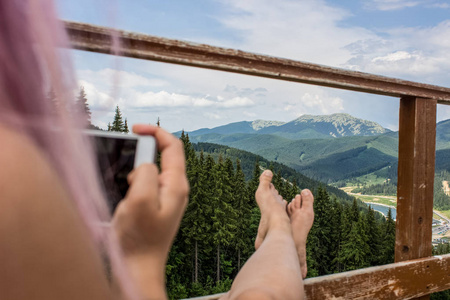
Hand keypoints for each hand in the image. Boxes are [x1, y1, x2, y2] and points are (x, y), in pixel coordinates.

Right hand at [112, 124, 188, 271]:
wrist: (138, 268)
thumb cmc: (139, 239)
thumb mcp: (139, 200)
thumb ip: (144, 173)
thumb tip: (145, 163)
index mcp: (176, 185)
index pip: (173, 146)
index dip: (155, 131)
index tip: (135, 127)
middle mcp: (175, 189)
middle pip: (162, 156)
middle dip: (141, 156)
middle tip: (125, 173)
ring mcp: (166, 198)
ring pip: (150, 171)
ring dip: (134, 174)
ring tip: (126, 196)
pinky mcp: (155, 206)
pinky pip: (144, 185)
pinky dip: (132, 186)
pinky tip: (126, 202)